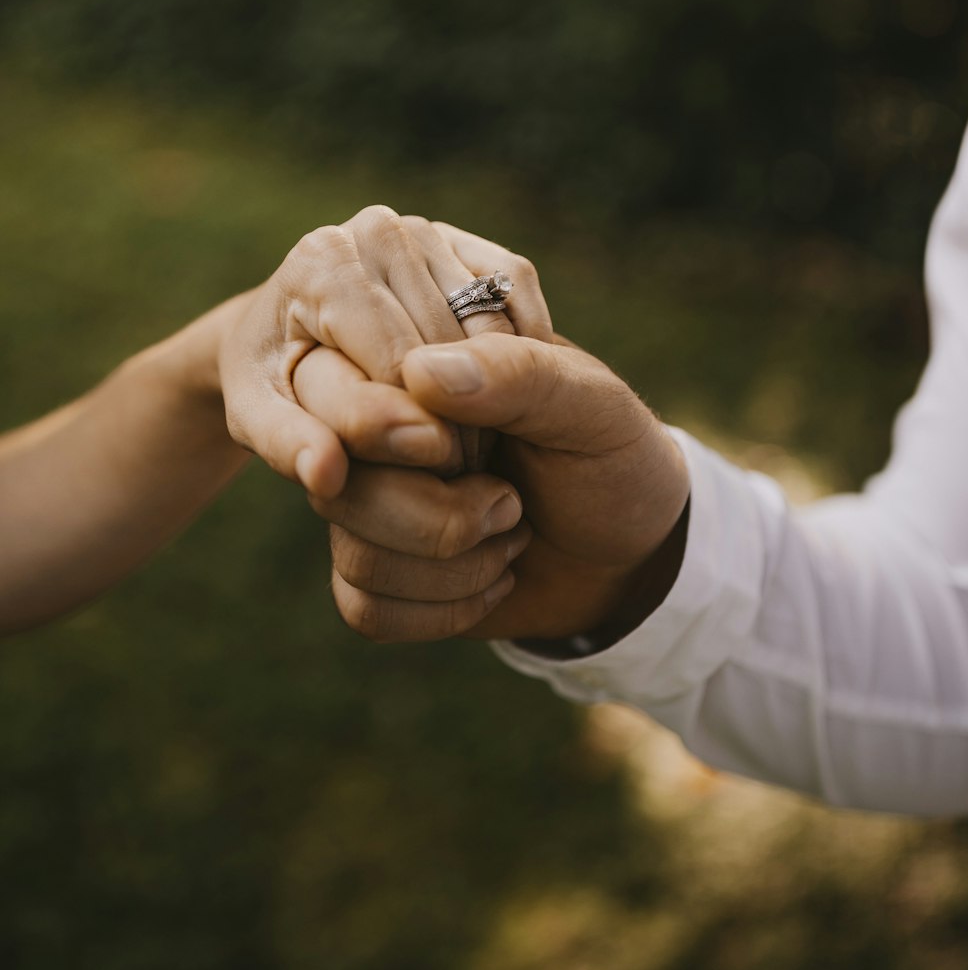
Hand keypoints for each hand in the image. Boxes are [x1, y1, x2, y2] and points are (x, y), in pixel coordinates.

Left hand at [216, 208, 551, 502]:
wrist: (287, 324)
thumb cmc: (272, 378)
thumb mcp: (260, 417)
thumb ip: (289, 447)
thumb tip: (326, 477)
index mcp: (322, 262)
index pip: (401, 363)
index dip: (422, 430)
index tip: (427, 478)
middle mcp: (376, 230)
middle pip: (449, 342)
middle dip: (461, 416)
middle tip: (460, 474)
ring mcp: (427, 230)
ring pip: (493, 323)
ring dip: (500, 390)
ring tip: (478, 449)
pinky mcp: (468, 239)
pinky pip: (518, 297)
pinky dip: (526, 351)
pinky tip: (503, 400)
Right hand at [296, 332, 690, 642]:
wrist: (633, 554)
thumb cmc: (613, 460)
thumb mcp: (592, 405)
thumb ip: (517, 374)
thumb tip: (419, 372)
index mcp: (419, 360)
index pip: (337, 379)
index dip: (385, 426)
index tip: (455, 450)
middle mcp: (378, 425)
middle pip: (333, 475)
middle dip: (435, 512)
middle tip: (510, 502)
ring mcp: (370, 497)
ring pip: (351, 547)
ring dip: (453, 564)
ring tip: (514, 533)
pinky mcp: (375, 566)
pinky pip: (362, 604)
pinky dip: (442, 609)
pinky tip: (493, 581)